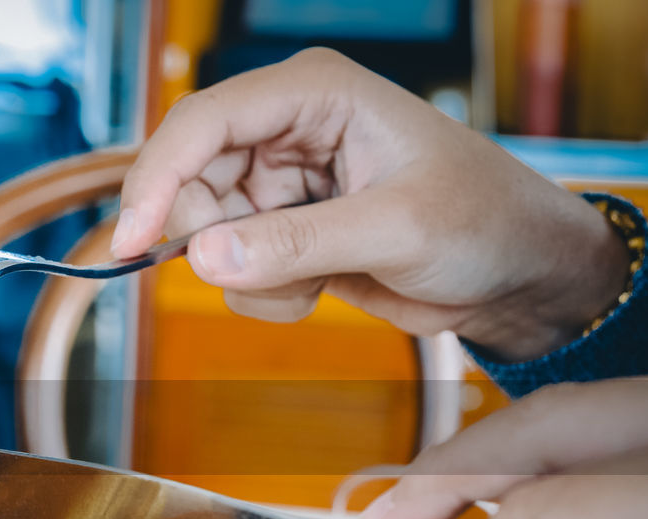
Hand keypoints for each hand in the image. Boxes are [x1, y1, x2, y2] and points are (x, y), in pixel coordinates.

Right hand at [112, 48, 629, 361]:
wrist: (515, 274)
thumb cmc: (482, 220)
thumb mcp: (395, 229)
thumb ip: (297, 244)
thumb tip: (203, 259)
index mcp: (313, 94)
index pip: (203, 124)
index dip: (157, 180)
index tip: (132, 241)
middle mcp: (285, 130)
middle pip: (189, 181)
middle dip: (213, 238)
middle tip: (262, 271)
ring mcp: (280, 184)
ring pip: (205, 234)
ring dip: (249, 275)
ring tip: (315, 280)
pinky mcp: (281, 233)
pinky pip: (231, 270)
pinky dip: (263, 294)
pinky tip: (317, 289)